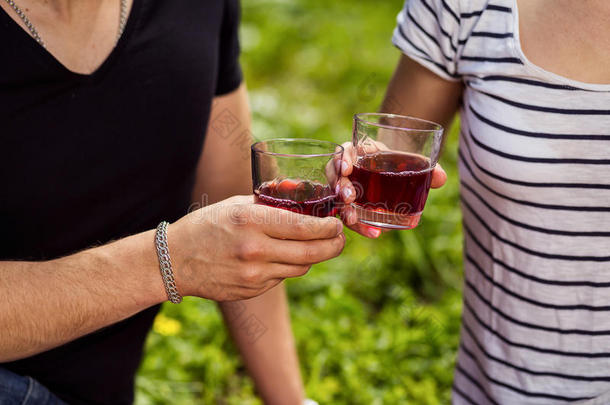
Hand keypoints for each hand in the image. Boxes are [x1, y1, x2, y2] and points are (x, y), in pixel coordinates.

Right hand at [169, 195, 344, 300]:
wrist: (173, 261)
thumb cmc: (205, 226)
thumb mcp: (235, 205)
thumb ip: (269, 204)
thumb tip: (302, 198)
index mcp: (251, 221)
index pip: (305, 228)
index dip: (329, 228)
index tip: (338, 224)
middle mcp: (255, 250)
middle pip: (312, 253)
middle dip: (334, 245)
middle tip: (340, 238)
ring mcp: (254, 275)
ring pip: (301, 267)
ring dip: (313, 256)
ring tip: (314, 245)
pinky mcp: (252, 290)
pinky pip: (283, 277)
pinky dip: (289, 266)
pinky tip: (281, 256)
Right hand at [336, 142, 446, 237]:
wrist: (394, 172)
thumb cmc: (398, 163)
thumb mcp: (409, 160)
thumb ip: (425, 167)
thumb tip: (440, 178)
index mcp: (358, 152)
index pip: (343, 151)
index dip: (341, 160)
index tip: (347, 169)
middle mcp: (347, 170)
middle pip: (335, 176)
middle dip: (340, 188)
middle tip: (349, 199)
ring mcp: (346, 190)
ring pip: (336, 199)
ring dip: (344, 209)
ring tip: (353, 219)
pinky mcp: (350, 207)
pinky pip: (348, 215)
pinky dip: (359, 225)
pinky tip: (372, 233)